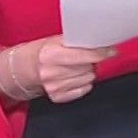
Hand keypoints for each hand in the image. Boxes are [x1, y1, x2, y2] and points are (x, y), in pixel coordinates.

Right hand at [0, 36, 115, 103]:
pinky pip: (83, 90)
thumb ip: (77, 42)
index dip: (101, 53)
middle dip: (91, 61)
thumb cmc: (45, 52)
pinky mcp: (57, 97)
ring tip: (76, 66)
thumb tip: (102, 43)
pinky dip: (83, 83)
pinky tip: (74, 76)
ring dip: (87, 72)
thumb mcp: (57, 41)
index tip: (111, 51)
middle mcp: (51, 71)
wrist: (26, 68)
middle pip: (88, 68)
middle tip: (84, 57)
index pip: (84, 55)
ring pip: (88, 79)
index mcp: (51, 54)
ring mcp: (54, 86)